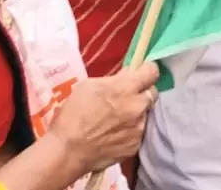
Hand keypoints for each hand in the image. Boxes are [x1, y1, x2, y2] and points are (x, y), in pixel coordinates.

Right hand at [44, 62, 159, 174]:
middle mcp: (138, 106)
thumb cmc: (73, 115)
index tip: (140, 73)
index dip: (146, 70)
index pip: (152, 71)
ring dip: (135, 114)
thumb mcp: (88, 86)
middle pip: (152, 93)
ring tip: (115, 121)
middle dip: (141, 93)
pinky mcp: (135, 146)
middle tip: (125, 99)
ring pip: (145, 114)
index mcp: (127, 88)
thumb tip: (128, 75)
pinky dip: (129, 132)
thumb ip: (114, 79)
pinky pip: (138, 133)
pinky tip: (113, 136)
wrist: (68, 151)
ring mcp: (139, 128)